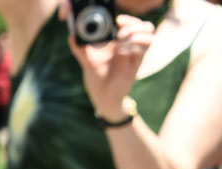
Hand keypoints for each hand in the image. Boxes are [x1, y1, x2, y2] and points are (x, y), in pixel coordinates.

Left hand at [61, 1, 155, 119]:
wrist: (102, 97)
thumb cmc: (97, 79)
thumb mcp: (87, 62)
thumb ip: (79, 49)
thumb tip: (72, 37)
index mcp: (119, 42)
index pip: (132, 23)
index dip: (128, 19)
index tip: (116, 21)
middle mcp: (129, 47)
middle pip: (145, 26)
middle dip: (134, 25)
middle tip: (120, 33)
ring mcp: (134, 55)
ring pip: (149, 35)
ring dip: (136, 35)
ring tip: (121, 43)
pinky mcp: (136, 65)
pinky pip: (144, 50)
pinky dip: (135, 47)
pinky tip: (122, 52)